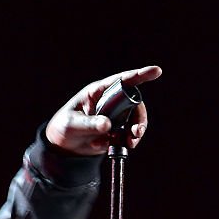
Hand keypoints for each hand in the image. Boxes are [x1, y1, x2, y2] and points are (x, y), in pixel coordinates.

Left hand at [45, 65, 162, 155]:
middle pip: (134, 104)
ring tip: (130, 143)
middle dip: (140, 118)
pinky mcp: (116, 131)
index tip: (156, 71)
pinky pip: (127, 135)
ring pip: (134, 120)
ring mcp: (115, 116)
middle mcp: (110, 102)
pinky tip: (110, 147)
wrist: (62, 147)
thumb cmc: (63, 127)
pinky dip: (124, 142)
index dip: (140, 75)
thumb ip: (89, 124)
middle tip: (137, 132)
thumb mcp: (72, 124)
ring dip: (136, 132)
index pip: (122, 81)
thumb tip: (107, 125)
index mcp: (98, 92)